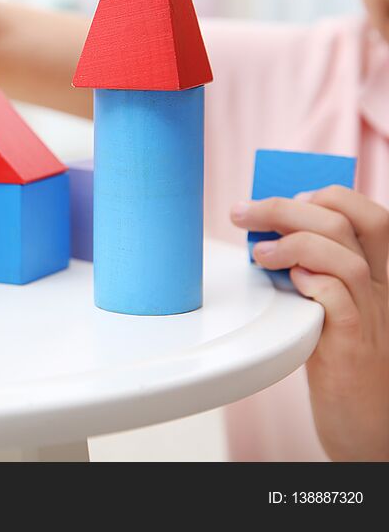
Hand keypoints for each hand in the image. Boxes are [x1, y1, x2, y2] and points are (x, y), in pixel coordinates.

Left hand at [231, 186, 388, 460]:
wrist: (365, 422)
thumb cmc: (339, 359)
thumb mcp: (329, 304)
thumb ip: (310, 269)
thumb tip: (265, 235)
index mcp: (378, 273)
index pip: (368, 214)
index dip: (325, 195)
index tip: (281, 201)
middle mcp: (381, 288)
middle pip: (345, 224)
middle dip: (286, 208)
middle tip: (242, 212)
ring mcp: (373, 316)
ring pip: (344, 257)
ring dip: (293, 243)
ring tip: (257, 253)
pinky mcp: (355, 347)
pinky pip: (341, 300)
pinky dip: (312, 281)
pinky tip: (287, 281)